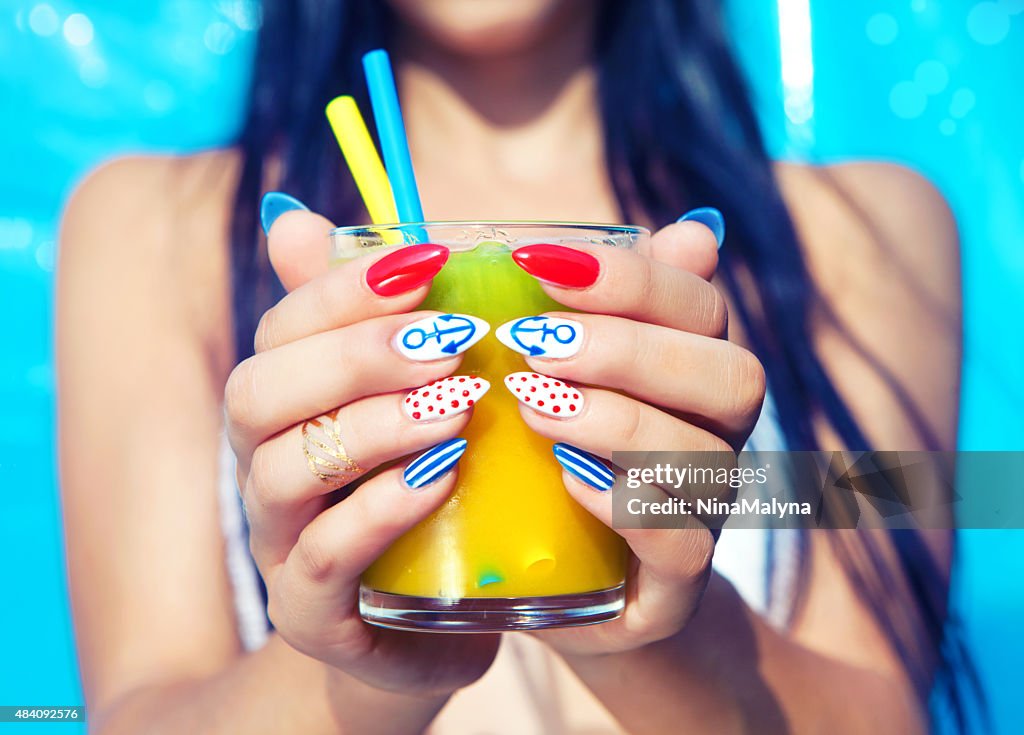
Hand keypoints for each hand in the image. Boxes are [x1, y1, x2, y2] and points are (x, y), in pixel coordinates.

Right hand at [225, 207, 498, 696]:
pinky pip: (323, 554)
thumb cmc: (427, 496)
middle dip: (354, 354)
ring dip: (373, 426)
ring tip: (458, 406)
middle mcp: (264, 466)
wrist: (433, 622)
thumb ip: (376, 317)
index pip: (282, 328)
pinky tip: (443, 478)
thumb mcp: (415, 402)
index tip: (430, 263)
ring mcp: (278, 541)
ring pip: (281, 470)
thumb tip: (300, 215)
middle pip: (258, 391)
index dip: (344, 287)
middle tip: (452, 341)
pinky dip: (381, 508)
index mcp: (285, 407)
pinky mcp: (310, 611)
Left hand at [508, 220, 765, 655]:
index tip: (536, 262)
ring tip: (532, 403)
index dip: (631, 279)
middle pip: (732, 377)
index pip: (701, 308)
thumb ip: (615, 305)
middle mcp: (720, 438)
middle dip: (629, 349)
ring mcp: (707, 512)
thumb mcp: (570, 376)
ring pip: (705, 456)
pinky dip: (624, 503)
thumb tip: (698, 229)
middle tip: (531, 343)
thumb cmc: (555, 459)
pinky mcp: (677, 584)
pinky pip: (682, 542)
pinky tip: (564, 478)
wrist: (562, 583)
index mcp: (698, 374)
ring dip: (615, 421)